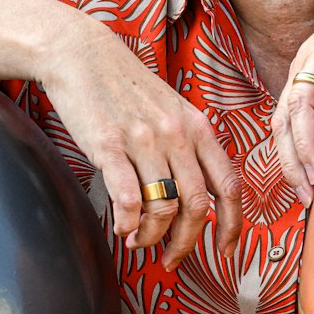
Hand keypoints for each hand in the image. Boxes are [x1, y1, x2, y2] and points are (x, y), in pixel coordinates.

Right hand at [40, 18, 242, 268]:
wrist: (81, 54)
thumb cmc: (125, 87)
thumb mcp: (171, 110)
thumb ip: (187, 147)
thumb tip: (196, 196)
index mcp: (197, 128)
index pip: (229, 185)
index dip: (232, 225)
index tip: (225, 250)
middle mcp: (176, 135)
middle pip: (198, 205)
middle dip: (187, 243)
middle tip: (171, 260)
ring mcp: (143, 140)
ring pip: (163, 206)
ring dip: (152, 235)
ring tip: (138, 242)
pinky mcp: (108, 145)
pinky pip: (128, 197)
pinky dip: (127, 222)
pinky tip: (121, 228)